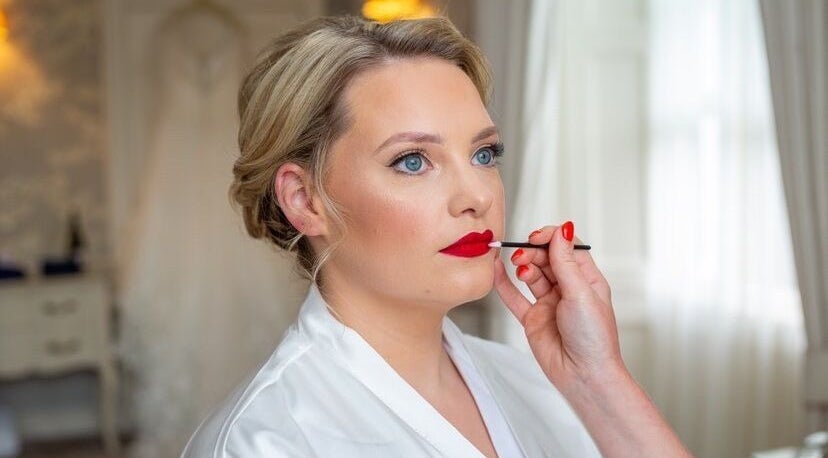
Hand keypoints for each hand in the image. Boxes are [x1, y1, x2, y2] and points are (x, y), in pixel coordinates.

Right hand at [492, 221, 624, 390]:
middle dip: (534, 252)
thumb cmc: (593, 338)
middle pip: (547, 259)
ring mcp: (549, 303)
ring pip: (531, 274)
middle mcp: (568, 289)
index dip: (551, 239)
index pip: (567, 248)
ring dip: (523, 266)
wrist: (584, 375)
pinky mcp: (533, 319)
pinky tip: (496, 270)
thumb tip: (562, 229)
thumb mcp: (580, 293)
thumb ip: (565, 262)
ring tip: (519, 266)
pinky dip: (504, 283)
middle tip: (523, 254)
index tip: (537, 237)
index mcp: (587, 280)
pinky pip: (514, 297)